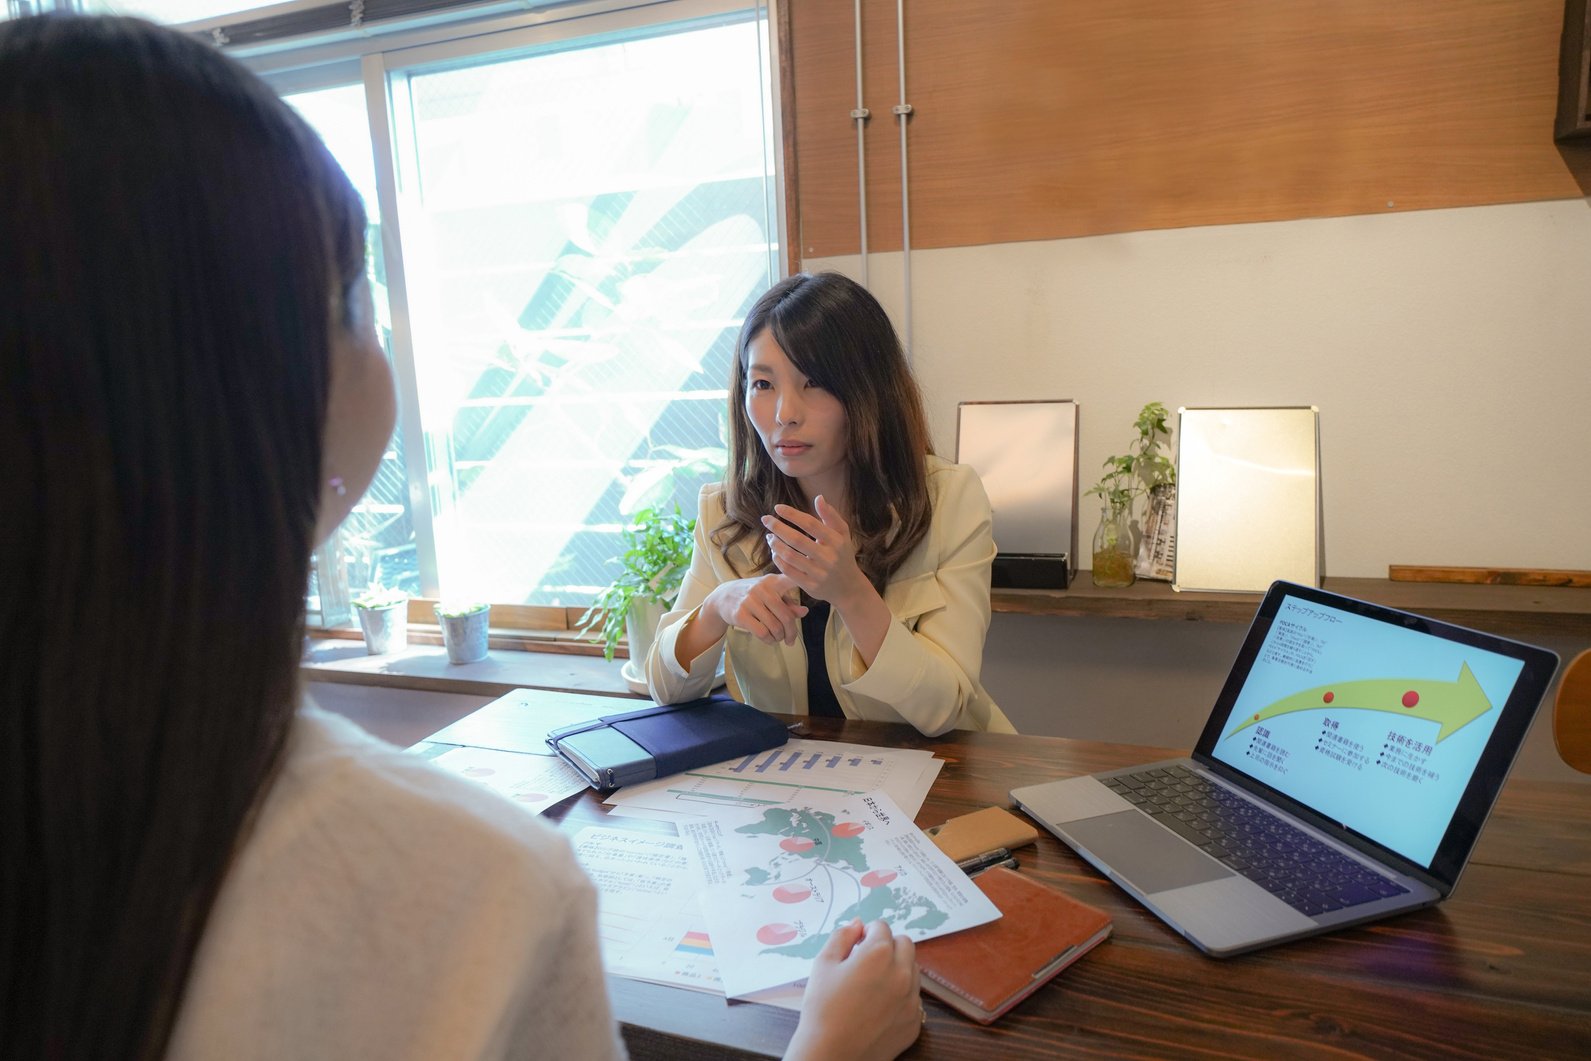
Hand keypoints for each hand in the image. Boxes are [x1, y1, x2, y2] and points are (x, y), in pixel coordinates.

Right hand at [705, 573, 807, 645]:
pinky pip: (762, 633)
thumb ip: (789, 603)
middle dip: (791, 632)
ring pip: (774, 627)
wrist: (723, 597)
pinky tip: (769, 639)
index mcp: (773, 581)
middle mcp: (762, 589)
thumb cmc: (754, 595)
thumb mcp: (771, 594)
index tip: (817, 584)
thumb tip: (805, 612)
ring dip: (779, 637)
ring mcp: (750, 601)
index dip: (802, 582)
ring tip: (778, 638)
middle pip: (786, 616)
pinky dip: (768, 640)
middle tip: (791, 640)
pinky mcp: (740, 614)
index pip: (790, 579)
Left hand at [763, 496, 867, 606]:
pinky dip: (778, 560)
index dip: (792, 514)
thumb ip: (831, 516)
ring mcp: (819, 573)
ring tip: (769, 536)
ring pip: (790, 556)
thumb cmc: (842, 555)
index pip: (810, 524)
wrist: (848, 587)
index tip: (778, 508)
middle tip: (765, 519)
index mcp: (836, 541)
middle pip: (797, 540)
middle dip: (778, 527)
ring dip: (775, 544)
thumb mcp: (842, 534)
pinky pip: (789, 571)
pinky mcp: (811, 586)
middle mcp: (828, 557)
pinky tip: (775, 552)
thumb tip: (819, 497)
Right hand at [786, 919, 921, 1060]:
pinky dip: (901, 995)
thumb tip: (857, 924)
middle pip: (904, 944)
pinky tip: (880, 1007)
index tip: (856, 945)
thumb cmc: (822, 1008)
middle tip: (867, 962)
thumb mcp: (823, 964)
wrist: (831, 1054)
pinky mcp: (914, 1021)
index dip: (866, 933)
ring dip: (898, 968)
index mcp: (879, 953)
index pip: (882, 927)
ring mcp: (911, 999)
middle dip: (888, 945)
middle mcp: (902, 972)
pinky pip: (913, 998)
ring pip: (913, 970)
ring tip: (873, 984)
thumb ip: (842, 936)